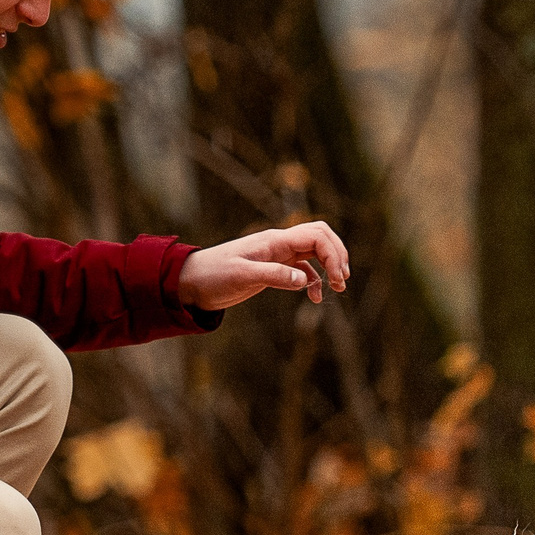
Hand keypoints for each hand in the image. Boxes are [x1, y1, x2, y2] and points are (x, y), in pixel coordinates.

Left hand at [177, 221, 351, 311]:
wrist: (192, 283)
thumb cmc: (213, 275)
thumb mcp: (242, 276)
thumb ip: (274, 275)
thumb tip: (304, 280)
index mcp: (275, 240)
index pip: (316, 236)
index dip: (334, 254)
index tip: (338, 280)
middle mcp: (279, 244)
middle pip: (321, 237)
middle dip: (337, 255)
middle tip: (343, 280)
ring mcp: (278, 256)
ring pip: (314, 252)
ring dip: (330, 266)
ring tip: (337, 288)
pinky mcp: (273, 269)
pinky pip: (302, 269)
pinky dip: (314, 280)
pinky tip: (314, 298)